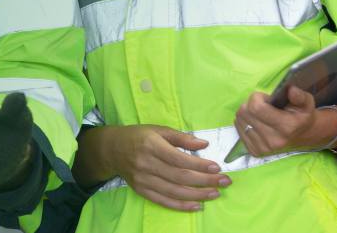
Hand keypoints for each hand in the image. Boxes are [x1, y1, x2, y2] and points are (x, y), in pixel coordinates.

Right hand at [90, 125, 229, 211]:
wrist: (112, 149)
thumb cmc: (138, 136)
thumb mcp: (158, 130)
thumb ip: (181, 137)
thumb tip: (204, 144)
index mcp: (152, 145)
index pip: (179, 159)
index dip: (199, 165)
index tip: (217, 167)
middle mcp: (146, 164)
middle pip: (180, 177)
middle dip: (205, 181)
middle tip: (224, 182)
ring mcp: (143, 180)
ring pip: (175, 191)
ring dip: (198, 194)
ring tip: (215, 193)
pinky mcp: (141, 191)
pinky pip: (164, 201)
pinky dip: (182, 206)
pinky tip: (197, 205)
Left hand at [234, 86, 333, 156]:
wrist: (301, 136)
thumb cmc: (301, 116)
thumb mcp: (307, 103)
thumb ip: (300, 96)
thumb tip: (291, 90)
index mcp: (286, 127)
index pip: (256, 107)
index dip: (257, 97)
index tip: (266, 99)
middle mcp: (273, 140)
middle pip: (245, 112)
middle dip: (251, 103)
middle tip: (263, 105)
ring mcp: (262, 148)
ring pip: (240, 119)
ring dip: (247, 112)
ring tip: (260, 114)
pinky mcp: (254, 151)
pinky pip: (238, 128)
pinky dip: (244, 121)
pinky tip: (256, 122)